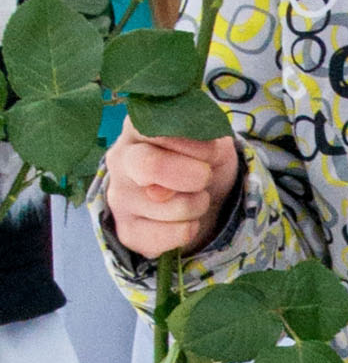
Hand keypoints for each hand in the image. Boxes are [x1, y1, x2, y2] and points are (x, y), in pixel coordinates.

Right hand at [104, 116, 239, 258]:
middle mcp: (120, 158)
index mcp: (138, 126)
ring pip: (170, 206)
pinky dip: (189, 230)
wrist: (198, 192)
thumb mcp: (213, 139)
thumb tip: (193, 174)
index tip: (213, 153)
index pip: (163, 130)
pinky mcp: (125, 230)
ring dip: (198, 204)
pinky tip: (186, 220)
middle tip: (205, 178)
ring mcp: (118, 196)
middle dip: (194, 175)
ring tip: (196, 197)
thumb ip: (207, 143)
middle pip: (151, 165)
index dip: (198, 145)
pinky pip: (167, 237)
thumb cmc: (202, 156)